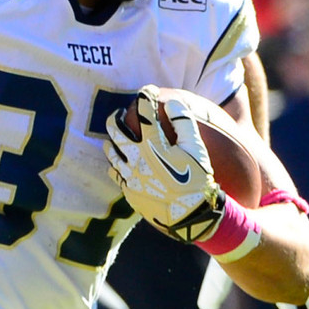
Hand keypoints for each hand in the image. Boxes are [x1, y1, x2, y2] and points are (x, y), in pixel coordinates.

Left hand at [106, 89, 224, 241]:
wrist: (190, 217)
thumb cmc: (197, 181)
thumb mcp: (196, 150)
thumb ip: (184, 122)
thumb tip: (172, 101)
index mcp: (153, 145)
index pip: (145, 113)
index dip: (145, 97)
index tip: (147, 91)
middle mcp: (136, 159)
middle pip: (117, 131)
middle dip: (115, 118)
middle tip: (117, 113)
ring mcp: (130, 177)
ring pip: (111, 153)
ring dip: (110, 142)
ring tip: (112, 138)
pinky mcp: (129, 192)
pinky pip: (115, 175)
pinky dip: (115, 165)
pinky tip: (117, 164)